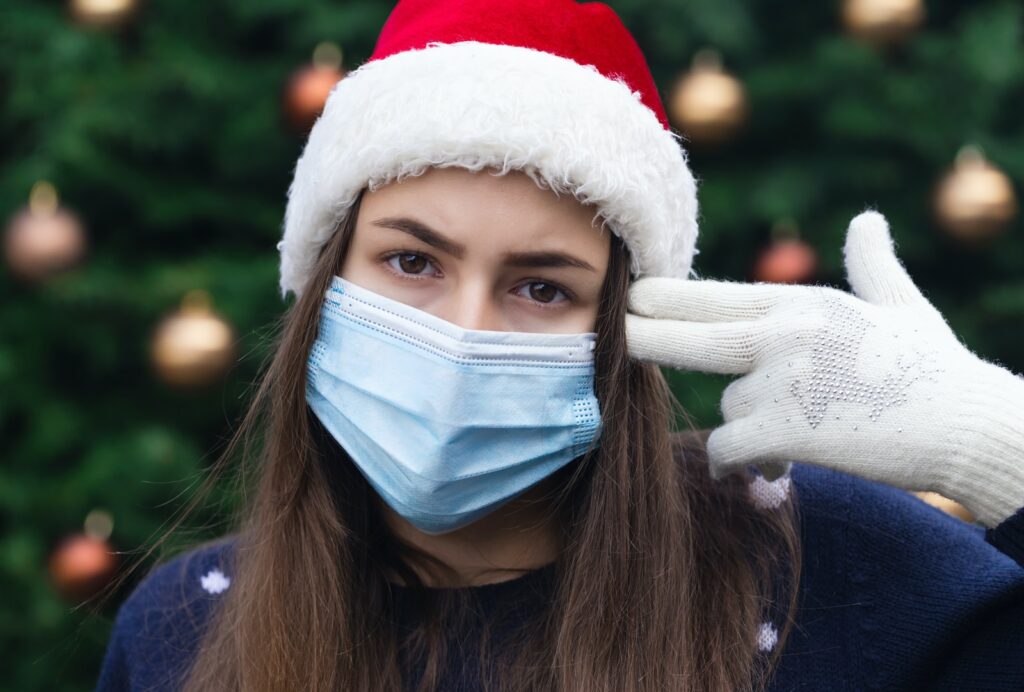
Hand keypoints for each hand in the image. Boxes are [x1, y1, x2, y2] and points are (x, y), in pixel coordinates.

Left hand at [625, 210, 1023, 526]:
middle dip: (645, 336)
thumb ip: (871, 264)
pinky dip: (742, 463)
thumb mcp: (900, 305)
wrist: (970, 427)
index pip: (718, 294)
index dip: (669, 296)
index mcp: (803, 303)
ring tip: (796, 436)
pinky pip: (731, 448)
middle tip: (618, 335)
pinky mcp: (785, 430)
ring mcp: (781, 381)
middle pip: (690, 336)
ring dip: (749, 426)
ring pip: (728, 408)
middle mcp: (783, 334)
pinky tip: (773, 467)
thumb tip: (868, 219)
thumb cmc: (934, 368)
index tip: (633, 295)